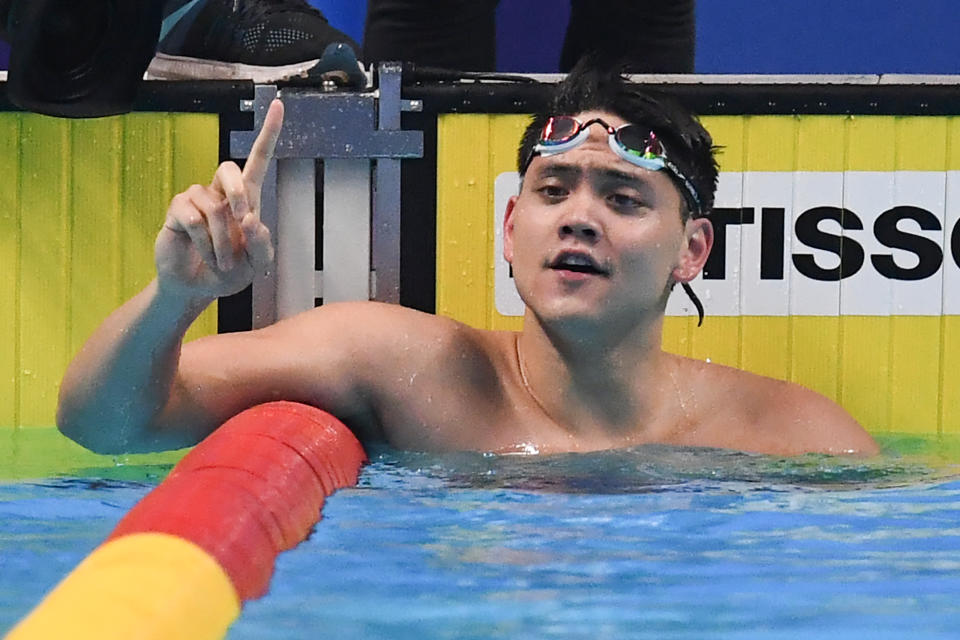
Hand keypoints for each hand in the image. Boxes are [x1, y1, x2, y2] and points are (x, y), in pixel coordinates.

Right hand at [155, 99, 283, 300]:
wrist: (198, 287)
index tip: (278, 105)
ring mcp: (196, 199)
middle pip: (228, 168)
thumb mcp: (257, 265)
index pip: (258, 159)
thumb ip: (261, 244)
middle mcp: (220, 192)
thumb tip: (250, 218)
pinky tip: (205, 253)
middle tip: (243, 220)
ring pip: (214, 206)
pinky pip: (193, 218)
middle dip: (237, 191)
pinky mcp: (177, 211)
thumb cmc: (230, 272)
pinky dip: (205, 242)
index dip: (268, 133)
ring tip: (224, 262)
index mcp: (247, 199)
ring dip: (224, 240)